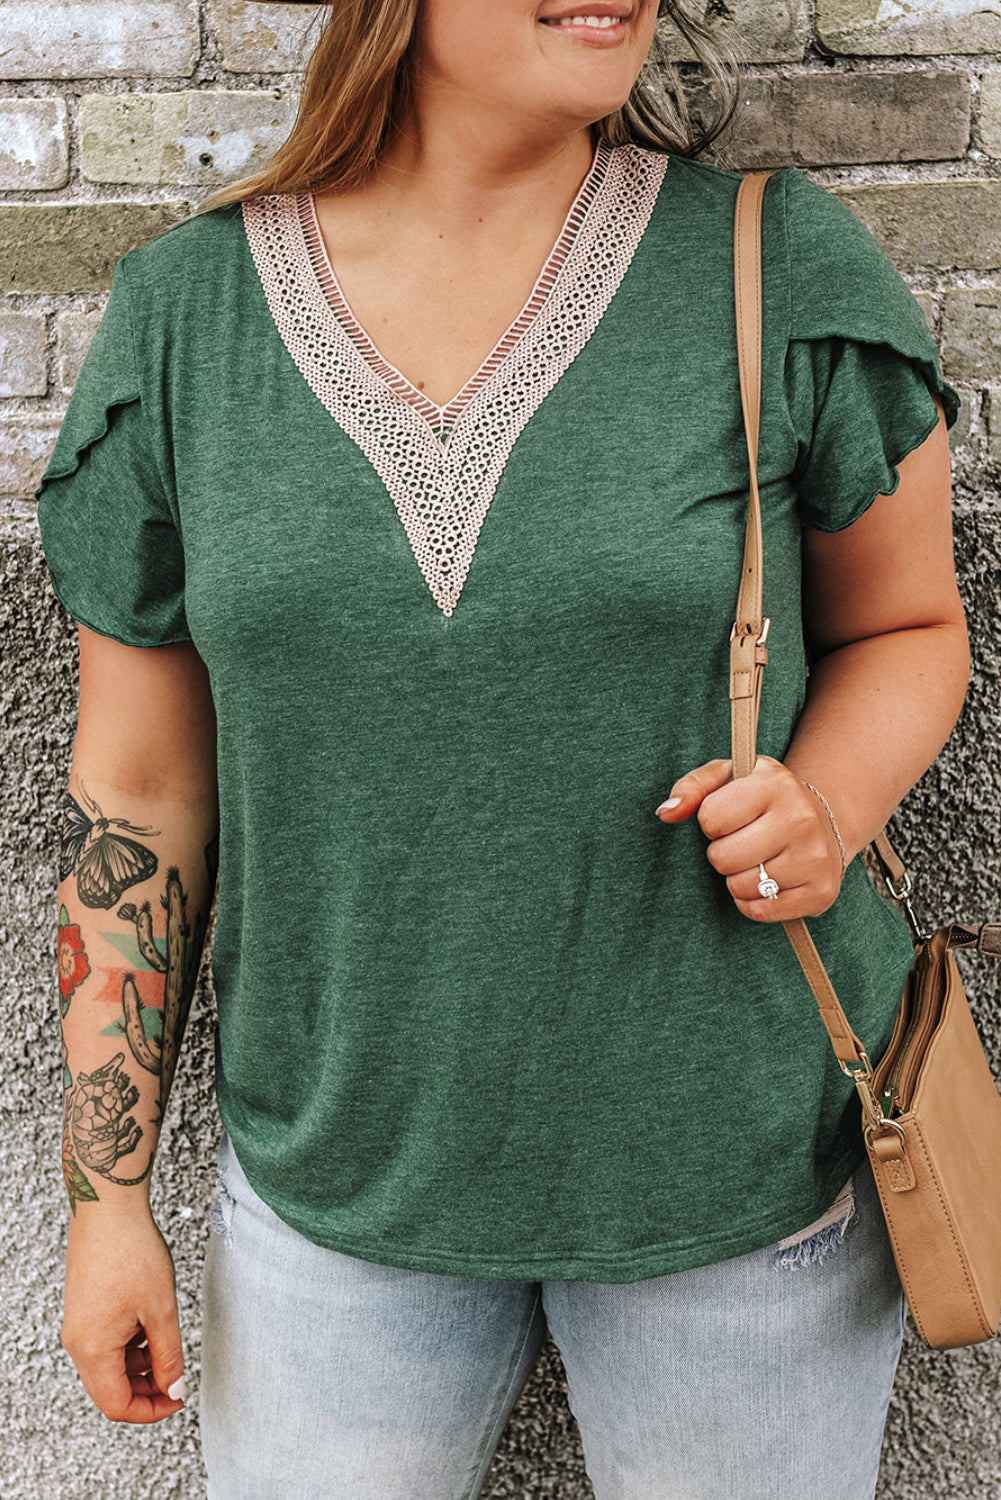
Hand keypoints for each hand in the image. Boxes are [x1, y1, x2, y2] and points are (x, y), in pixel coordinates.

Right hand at [63, 1209, 184, 1422]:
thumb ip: (168, 1355)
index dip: (150, 1410)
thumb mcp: (161, 1309)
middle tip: (175, 1380)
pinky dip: (128, 1344)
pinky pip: (103, 1342)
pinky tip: (149, 1323)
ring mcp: (78, 1323)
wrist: (108, 1209)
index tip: (176, 1400)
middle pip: (109, 1388)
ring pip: (107, 1365)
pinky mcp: (83, 1307)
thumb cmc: (132, 1251)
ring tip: (165, 1346)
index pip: (117, 1404)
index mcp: (93, 1349)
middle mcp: (78, 1341)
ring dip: (137, 1366)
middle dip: (144, 1390)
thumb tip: (173, 1388)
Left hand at [655, 756, 845, 921]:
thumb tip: (666, 812)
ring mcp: (815, 857)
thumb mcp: (729, 777)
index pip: (710, 817)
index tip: (729, 817)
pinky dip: (752, 902)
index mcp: (776, 784)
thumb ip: (692, 787)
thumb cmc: (763, 797)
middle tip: (741, 842)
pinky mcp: (821, 891)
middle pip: (723, 858)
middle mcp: (801, 819)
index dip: (710, 821)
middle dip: (721, 853)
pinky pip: (760, 911)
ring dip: (737, 878)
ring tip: (756, 859)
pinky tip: (767, 881)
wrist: (825, 819)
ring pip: (740, 886)